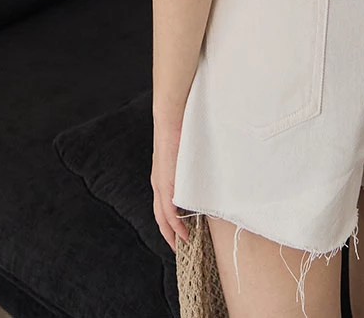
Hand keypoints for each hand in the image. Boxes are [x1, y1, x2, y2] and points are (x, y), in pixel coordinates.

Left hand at [151, 114, 189, 252]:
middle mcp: (158, 182)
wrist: (172, 114)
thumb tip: (204, 178)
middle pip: (160, 217)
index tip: (181, 236)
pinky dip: (174, 223)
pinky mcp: (165, 180)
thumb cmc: (182, 130)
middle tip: (181, 249)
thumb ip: (191, 168)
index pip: (164, 207)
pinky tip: (182, 233)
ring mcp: (160, 182)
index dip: (170, 224)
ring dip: (172, 232)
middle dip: (169, 235)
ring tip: (182, 246)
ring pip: (162, 216)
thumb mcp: (186, 154)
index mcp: (163, 177)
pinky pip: (167, 208)